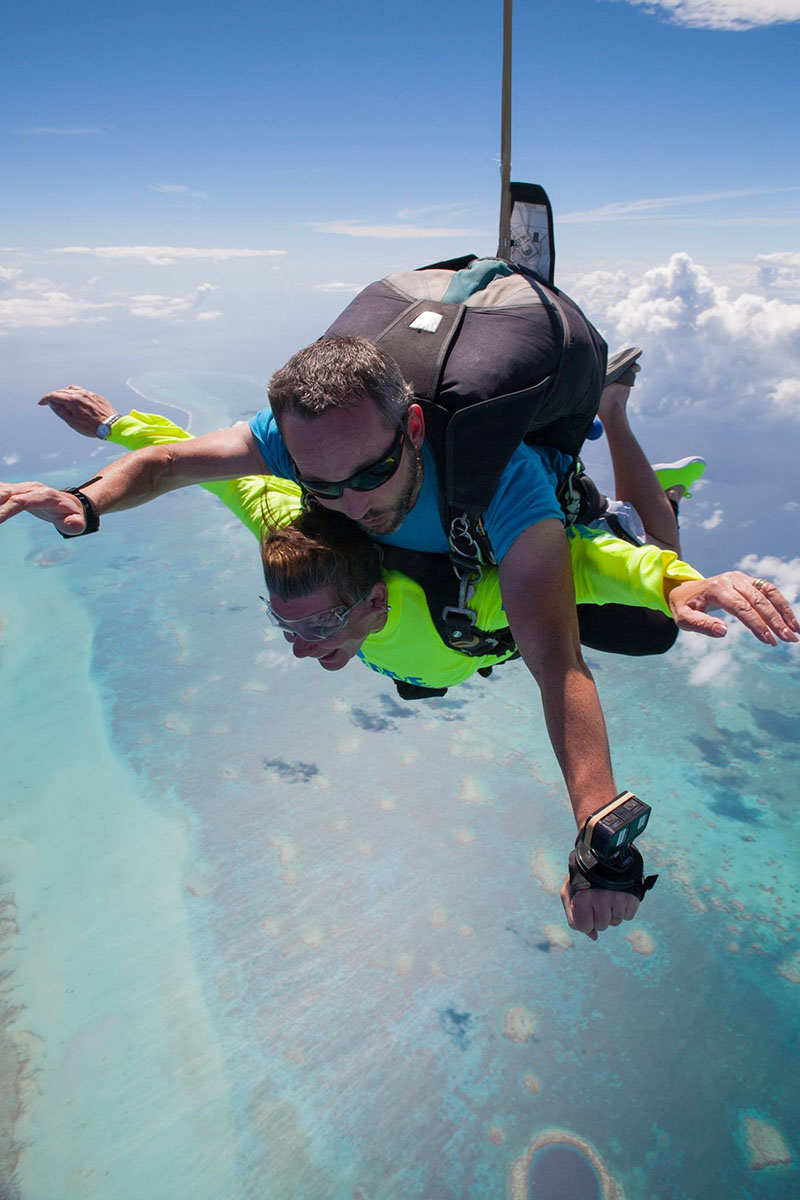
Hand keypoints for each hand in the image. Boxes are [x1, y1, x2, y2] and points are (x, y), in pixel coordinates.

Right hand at [0, 481, 85, 532]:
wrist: (69, 503)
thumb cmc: (72, 515)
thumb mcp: (78, 522)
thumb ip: (75, 524)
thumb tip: (73, 524)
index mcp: (43, 495)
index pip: (21, 502)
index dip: (6, 510)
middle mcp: (29, 488)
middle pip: (4, 493)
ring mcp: (19, 488)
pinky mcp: (12, 491)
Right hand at [39, 385, 116, 437]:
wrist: (111, 426)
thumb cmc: (91, 427)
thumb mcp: (71, 422)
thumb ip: (60, 410)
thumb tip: (52, 403)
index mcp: (72, 400)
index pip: (54, 395)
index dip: (45, 399)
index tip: (40, 403)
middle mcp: (80, 393)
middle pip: (62, 391)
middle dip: (53, 396)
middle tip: (49, 402)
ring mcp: (89, 393)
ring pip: (72, 389)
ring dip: (64, 392)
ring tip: (60, 399)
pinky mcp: (96, 396)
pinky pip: (82, 391)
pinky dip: (74, 393)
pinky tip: (75, 399)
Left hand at [560, 877, 638, 940]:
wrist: (603, 852)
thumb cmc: (582, 876)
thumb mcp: (570, 892)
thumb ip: (574, 918)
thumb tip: (593, 936)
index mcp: (581, 899)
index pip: (585, 927)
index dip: (585, 919)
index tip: (585, 907)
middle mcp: (600, 899)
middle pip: (602, 926)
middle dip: (598, 915)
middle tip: (597, 898)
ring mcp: (618, 897)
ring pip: (616, 921)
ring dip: (612, 912)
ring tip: (607, 894)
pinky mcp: (632, 895)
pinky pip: (629, 916)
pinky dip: (624, 909)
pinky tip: (619, 895)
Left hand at [667, 572, 799, 645]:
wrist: (685, 589)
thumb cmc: (684, 607)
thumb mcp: (684, 618)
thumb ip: (701, 625)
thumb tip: (723, 632)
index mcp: (717, 589)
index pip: (741, 608)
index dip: (757, 624)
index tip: (769, 640)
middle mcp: (732, 580)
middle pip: (759, 600)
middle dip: (775, 621)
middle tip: (789, 639)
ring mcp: (742, 578)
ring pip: (769, 593)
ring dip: (784, 612)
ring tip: (795, 631)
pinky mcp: (749, 581)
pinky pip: (769, 591)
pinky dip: (782, 605)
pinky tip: (790, 621)